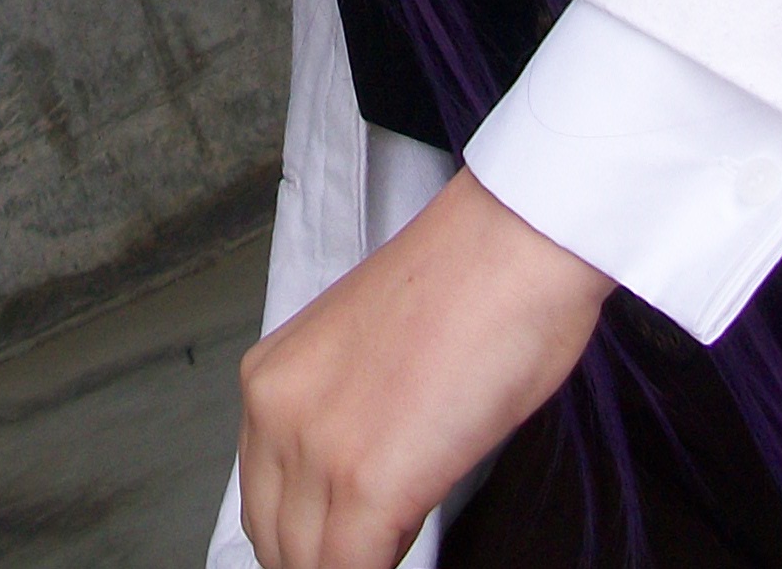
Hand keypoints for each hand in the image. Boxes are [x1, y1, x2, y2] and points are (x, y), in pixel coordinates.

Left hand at [239, 170, 610, 568]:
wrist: (515, 245)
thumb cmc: (472, 287)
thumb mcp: (369, 359)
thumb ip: (341, 422)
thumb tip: (353, 493)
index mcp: (271, 379)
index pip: (266, 502)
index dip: (308, 542)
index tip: (344, 550)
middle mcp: (275, 411)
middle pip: (277, 540)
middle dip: (324, 561)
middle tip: (374, 556)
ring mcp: (317, 449)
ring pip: (309, 563)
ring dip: (353, 567)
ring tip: (396, 551)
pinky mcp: (368, 483)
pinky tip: (411, 559)